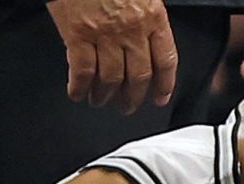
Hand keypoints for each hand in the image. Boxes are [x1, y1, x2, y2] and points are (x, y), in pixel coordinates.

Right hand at [47, 0, 177, 111]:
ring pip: (111, 80)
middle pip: (139, 77)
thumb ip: (147, 15)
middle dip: (133, 98)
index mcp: (153, 16)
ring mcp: (105, 34)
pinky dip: (79, 88)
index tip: (159, 98)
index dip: (164, 84)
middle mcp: (132, 29)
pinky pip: (82, 72)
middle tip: (126, 106)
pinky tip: (77, 93)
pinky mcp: (78, 35)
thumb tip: (148, 41)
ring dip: (105, 96)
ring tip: (100, 101)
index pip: (166, 59)